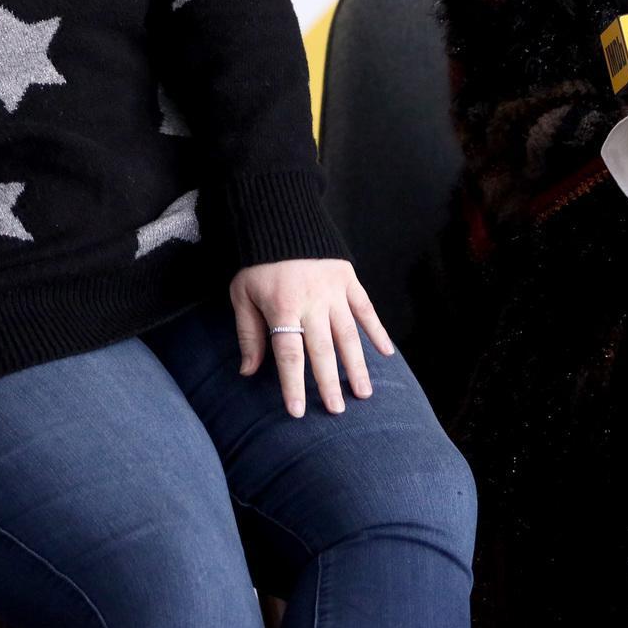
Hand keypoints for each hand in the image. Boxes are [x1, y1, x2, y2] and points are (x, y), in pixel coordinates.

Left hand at [232, 259, 393, 416]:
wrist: (279, 216)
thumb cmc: (256, 262)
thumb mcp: (241, 294)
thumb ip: (248, 333)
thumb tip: (248, 371)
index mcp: (281, 306)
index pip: (289, 353)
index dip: (293, 384)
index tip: (298, 411)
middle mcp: (311, 302)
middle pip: (322, 349)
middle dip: (329, 382)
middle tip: (337, 410)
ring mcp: (333, 290)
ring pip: (348, 334)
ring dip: (357, 365)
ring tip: (364, 393)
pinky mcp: (347, 279)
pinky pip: (365, 308)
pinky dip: (377, 330)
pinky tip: (387, 353)